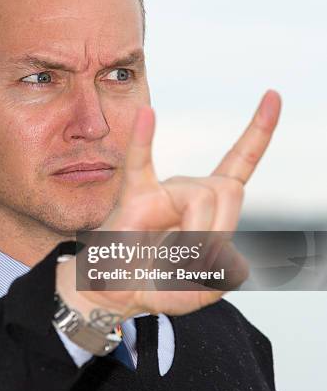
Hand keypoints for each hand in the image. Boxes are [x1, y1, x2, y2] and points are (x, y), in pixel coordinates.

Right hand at [56, 90, 280, 320]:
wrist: (117, 294)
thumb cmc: (157, 284)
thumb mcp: (205, 287)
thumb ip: (227, 274)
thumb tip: (225, 250)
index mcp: (208, 205)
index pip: (239, 162)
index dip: (258, 131)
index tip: (273, 96)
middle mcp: (186, 190)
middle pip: (229, 191)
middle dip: (219, 230)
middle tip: (193, 259)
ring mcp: (161, 191)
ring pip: (200, 197)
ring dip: (193, 238)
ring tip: (167, 259)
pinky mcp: (136, 197)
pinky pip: (141, 164)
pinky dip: (144, 140)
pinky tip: (148, 115)